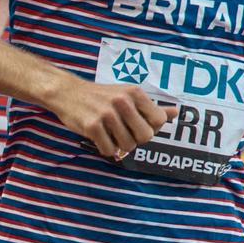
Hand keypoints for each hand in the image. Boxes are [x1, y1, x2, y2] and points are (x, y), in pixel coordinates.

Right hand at [51, 75, 167, 161]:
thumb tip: (176, 113)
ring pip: (128, 146)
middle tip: (124, 132)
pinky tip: (100, 137)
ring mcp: (107, 114)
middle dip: (136, 140)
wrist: (67, 92)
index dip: (151, 128)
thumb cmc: (101, 96)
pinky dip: (106, 148)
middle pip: (146, 137)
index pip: (158, 121)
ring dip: (120, 145)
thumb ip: (151, 107)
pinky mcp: (92, 126)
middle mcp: (122, 102)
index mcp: (134, 93)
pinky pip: (109, 150)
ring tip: (111, 134)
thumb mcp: (127, 95)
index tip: (138, 125)